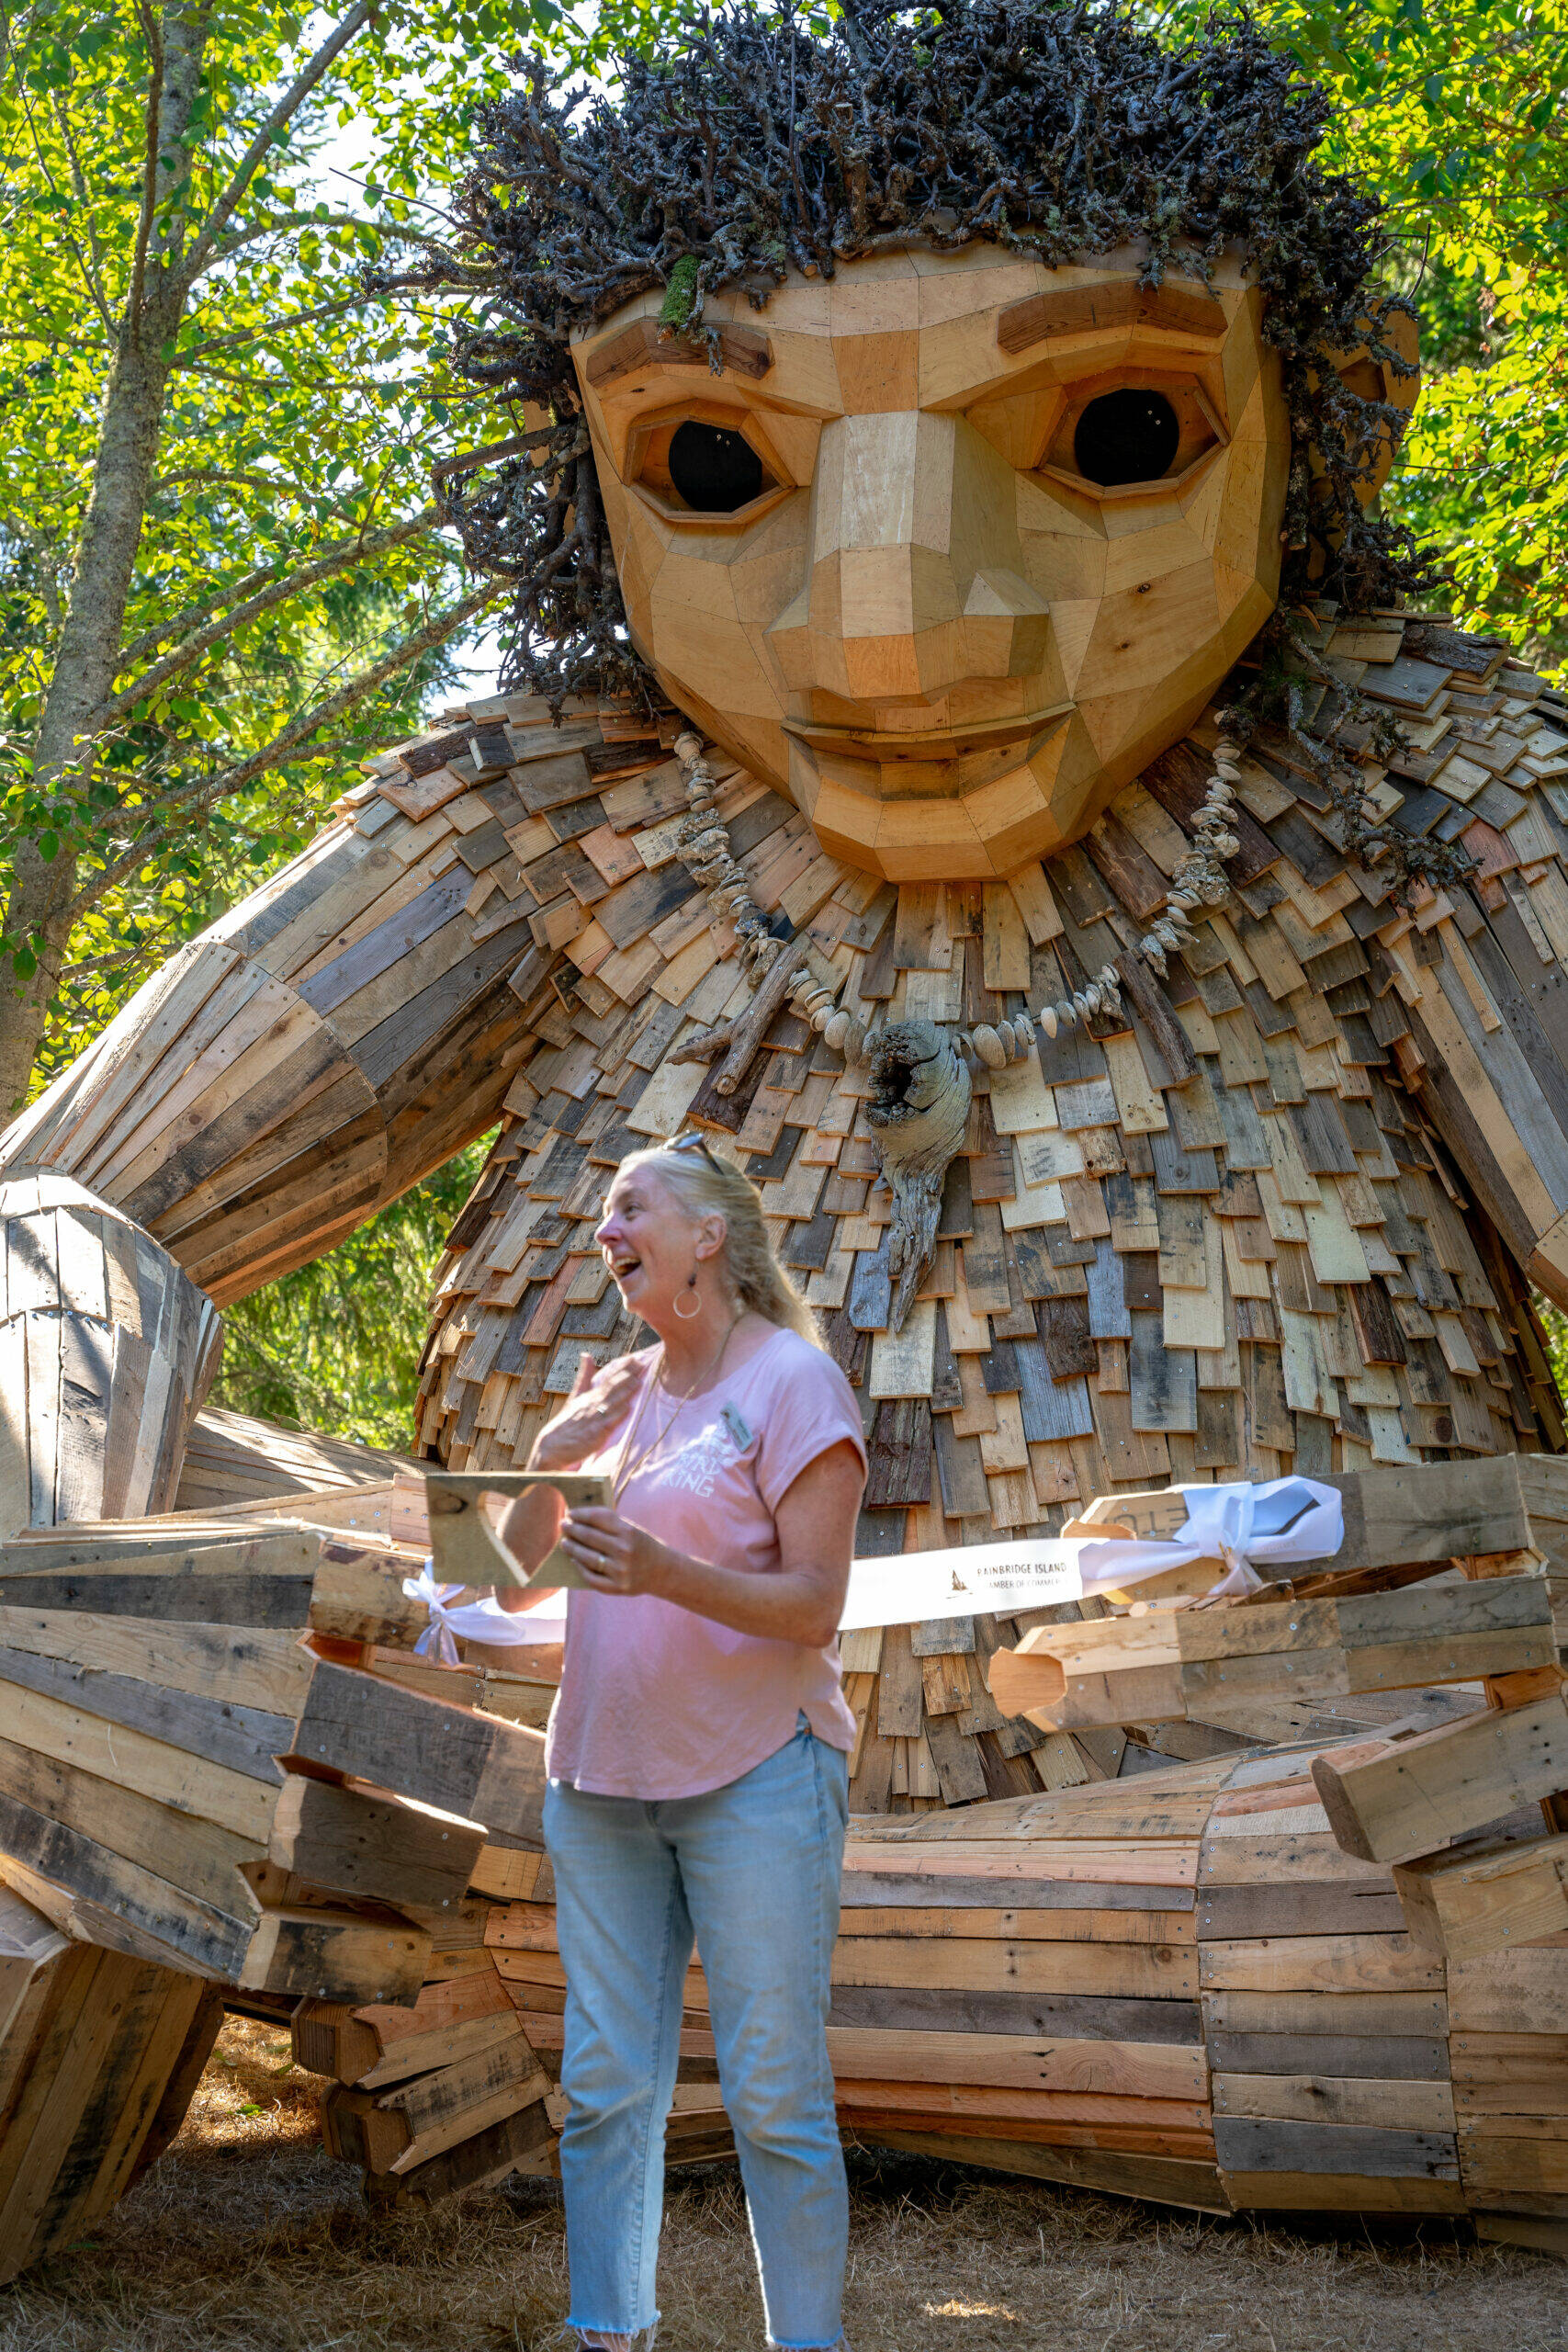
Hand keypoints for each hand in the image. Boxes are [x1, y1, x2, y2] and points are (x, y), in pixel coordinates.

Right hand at [528, 1352, 643, 1473]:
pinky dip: (619, 1414)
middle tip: (642, 1364)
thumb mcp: (574, 1396)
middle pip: (612, 1387)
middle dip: (628, 1375)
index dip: (622, 1369)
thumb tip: (586, 1354)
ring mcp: (594, 1419)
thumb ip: (584, 1377)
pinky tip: (628, 1407)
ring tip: (639, 1381)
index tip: (634, 1358)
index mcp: (589, 1396)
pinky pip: (609, 1422)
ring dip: (626, 1392)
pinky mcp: (596, 1434)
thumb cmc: (566, 1423)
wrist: (552, 1447)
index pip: (608, 1379)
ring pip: (613, 1402)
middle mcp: (592, 1405)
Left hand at [560, 1505, 673, 1596]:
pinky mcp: (618, 1587)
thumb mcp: (632, 1530)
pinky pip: (591, 1578)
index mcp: (629, 1532)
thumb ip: (610, 1525)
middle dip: (573, 1529)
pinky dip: (580, 1568)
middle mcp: (625, 1550)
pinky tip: (574, 1561)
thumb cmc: (642, 1546)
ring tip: (565, 1542)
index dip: (581, 1514)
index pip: (598, 1518)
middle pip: (590, 1537)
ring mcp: (621, 1571)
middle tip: (563, 1525)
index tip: (571, 1512)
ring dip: (572, 1548)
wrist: (663, 1571)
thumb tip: (579, 1520)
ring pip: (587, 1558)